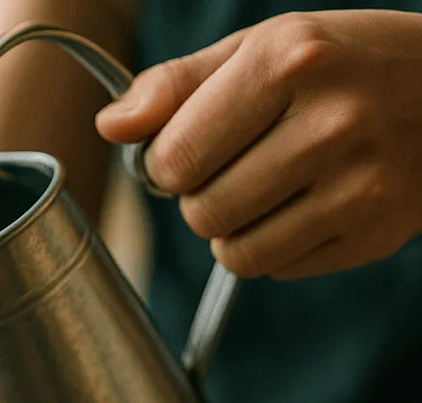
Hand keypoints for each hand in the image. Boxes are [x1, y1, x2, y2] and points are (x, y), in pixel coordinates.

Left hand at [96, 10, 421, 278]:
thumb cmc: (344, 65)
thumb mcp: (262, 46)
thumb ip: (176, 85)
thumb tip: (112, 126)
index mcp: (290, 61)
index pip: (173, 158)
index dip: (165, 163)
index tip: (189, 147)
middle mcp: (331, 122)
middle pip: (200, 211)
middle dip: (201, 196)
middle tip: (237, 166)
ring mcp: (361, 183)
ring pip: (234, 252)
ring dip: (235, 229)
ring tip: (271, 187)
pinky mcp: (376, 232)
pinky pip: (277, 270)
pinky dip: (276, 246)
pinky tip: (308, 204)